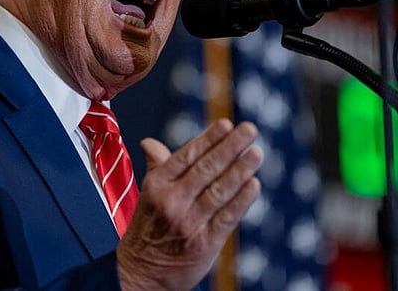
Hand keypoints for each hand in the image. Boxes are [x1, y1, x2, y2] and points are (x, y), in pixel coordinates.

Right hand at [115, 118, 262, 290]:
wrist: (141, 275)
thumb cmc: (147, 230)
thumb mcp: (147, 196)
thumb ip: (157, 167)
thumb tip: (150, 143)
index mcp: (157, 185)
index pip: (186, 156)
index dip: (208, 139)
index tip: (226, 123)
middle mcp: (172, 201)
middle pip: (206, 169)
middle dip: (230, 147)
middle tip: (249, 129)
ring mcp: (189, 222)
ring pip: (219, 191)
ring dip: (240, 170)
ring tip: (256, 152)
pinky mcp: (205, 243)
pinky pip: (227, 217)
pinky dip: (242, 200)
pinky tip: (254, 184)